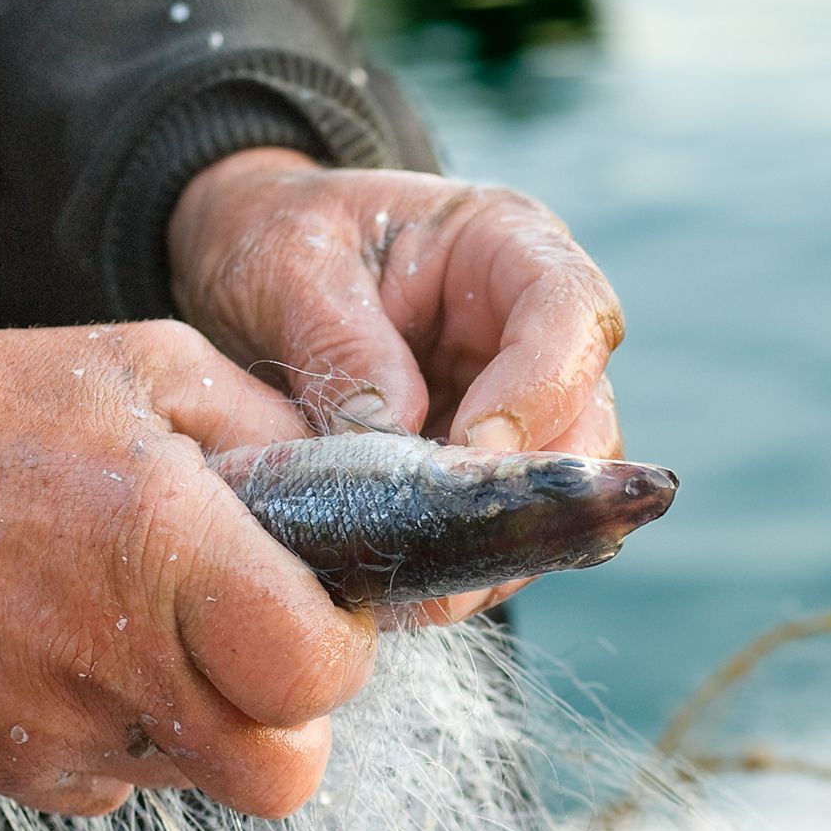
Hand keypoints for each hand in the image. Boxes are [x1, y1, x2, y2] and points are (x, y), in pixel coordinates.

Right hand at [0, 323, 374, 817]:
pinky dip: (125, 733)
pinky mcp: (5, 766)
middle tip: (260, 651)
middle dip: (292, 721)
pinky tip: (84, 653)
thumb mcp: (150, 365)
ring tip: (152, 628)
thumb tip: (360, 494)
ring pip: (200, 781)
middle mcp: (116, 660)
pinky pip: (114, 784)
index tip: (320, 611)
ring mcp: (55, 729)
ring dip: (207, 722)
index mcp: (167, 549)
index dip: (343, 650)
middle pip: (280, 777)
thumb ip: (276, 430)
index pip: (319, 677)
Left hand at [169, 149, 624, 618]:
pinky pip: (498, 531)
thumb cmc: (274, 238)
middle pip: (586, 418)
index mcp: (505, 246)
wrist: (243, 270)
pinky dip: (462, 567)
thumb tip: (389, 443)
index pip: (571, 313)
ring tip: (426, 587)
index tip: (473, 449)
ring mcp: (512, 407)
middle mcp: (528, 332)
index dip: (539, 389)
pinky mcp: (476, 472)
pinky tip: (410, 592)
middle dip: (529, 491)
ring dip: (499, 546)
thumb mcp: (290, 265)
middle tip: (454, 545)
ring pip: (554, 493)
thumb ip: (342, 346)